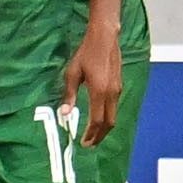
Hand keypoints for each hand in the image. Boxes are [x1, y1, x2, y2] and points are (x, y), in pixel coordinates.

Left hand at [61, 30, 121, 145]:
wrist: (105, 38)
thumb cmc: (85, 54)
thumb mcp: (72, 73)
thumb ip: (69, 94)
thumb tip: (64, 113)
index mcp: (99, 92)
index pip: (97, 120)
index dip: (91, 134)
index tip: (83, 143)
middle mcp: (112, 94)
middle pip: (109, 122)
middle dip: (99, 136)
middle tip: (89, 144)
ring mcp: (118, 90)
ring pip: (113, 116)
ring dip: (104, 128)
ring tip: (93, 135)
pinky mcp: (119, 86)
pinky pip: (114, 107)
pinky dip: (107, 117)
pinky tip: (98, 118)